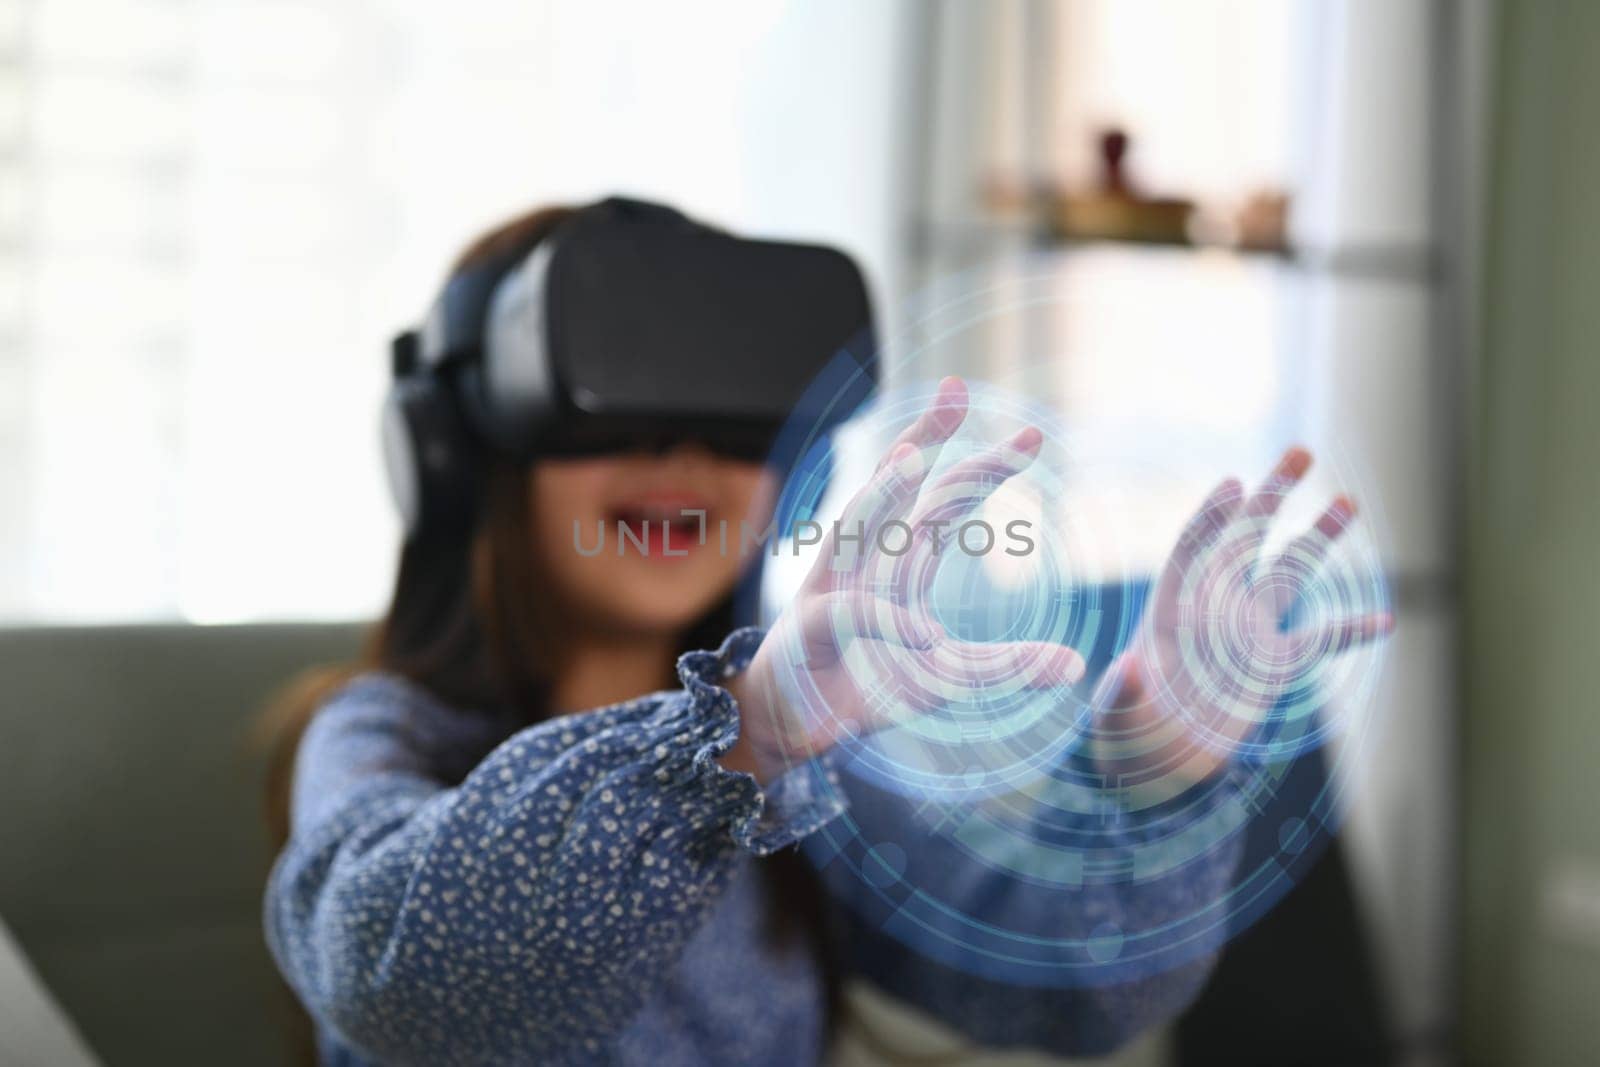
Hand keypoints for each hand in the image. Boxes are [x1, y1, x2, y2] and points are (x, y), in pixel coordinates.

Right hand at [724, 377, 1085, 782]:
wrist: (791, 727)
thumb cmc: (863, 688)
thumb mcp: (948, 680)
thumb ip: (1005, 667)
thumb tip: (1075, 663)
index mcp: (898, 563)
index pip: (944, 500)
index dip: (982, 466)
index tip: (1032, 437)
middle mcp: (865, 562)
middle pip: (896, 487)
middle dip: (927, 436)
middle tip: (959, 389)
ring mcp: (834, 589)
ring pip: (857, 527)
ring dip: (882, 491)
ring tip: (912, 455)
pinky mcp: (812, 630)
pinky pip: (852, 616)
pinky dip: (887, 621)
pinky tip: (924, 635)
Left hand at [1090, 447, 1392, 796]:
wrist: (1157, 756)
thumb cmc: (1125, 726)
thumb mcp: (1116, 706)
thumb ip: (1121, 688)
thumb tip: (1129, 670)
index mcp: (1171, 604)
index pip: (1193, 547)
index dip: (1212, 517)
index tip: (1233, 486)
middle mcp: (1213, 605)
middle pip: (1247, 539)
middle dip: (1272, 497)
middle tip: (1301, 453)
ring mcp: (1248, 630)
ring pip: (1289, 572)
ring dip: (1317, 538)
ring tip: (1346, 503)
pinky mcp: (1274, 663)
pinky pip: (1319, 640)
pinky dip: (1349, 630)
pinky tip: (1384, 620)